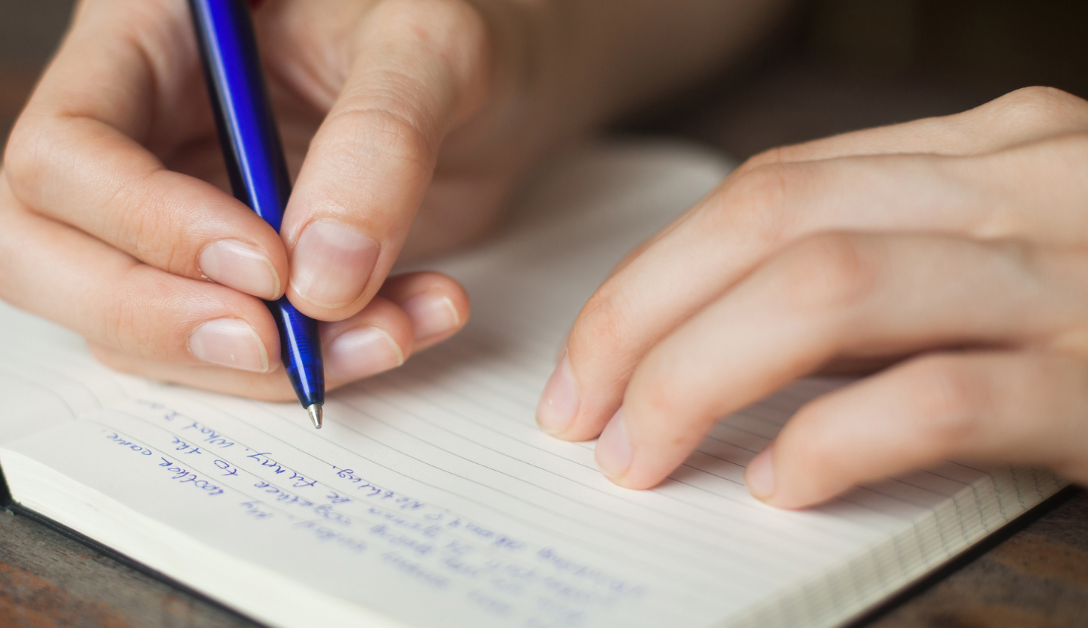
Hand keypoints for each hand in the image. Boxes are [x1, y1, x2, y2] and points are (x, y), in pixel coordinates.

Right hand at [0, 0, 779, 398]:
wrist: (502, 77)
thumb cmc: (452, 22)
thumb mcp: (430, 45)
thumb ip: (380, 138)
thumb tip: (323, 281)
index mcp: (138, 39)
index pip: (63, 151)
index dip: (145, 223)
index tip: (268, 265)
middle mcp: (128, 135)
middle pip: (36, 254)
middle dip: (153, 319)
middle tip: (275, 342)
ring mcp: (162, 218)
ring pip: (128, 328)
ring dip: (255, 363)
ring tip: (395, 329)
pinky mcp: (218, 284)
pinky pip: (220, 354)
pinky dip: (312, 364)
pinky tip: (403, 328)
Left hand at [537, 87, 1087, 507]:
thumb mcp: (1018, 248)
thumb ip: (895, 264)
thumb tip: (723, 336)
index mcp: (992, 146)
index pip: (770, 187)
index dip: (655, 275)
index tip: (591, 355)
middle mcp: (1026, 186)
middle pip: (772, 224)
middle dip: (643, 321)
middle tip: (582, 412)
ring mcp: (1073, 278)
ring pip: (829, 292)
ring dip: (701, 378)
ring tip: (643, 453)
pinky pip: (942, 397)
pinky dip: (840, 442)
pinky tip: (788, 486)